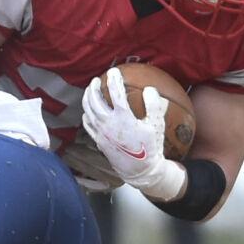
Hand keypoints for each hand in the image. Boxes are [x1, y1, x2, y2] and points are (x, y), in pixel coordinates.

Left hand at [81, 68, 176, 193]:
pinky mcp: (98, 141)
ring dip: (87, 98)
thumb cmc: (150, 148)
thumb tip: (150, 89)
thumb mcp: (156, 125)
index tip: (114, 71)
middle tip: (97, 80)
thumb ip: (154, 105)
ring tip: (90, 90)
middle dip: (94, 87)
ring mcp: (101, 133)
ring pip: (88, 111)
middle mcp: (108, 124)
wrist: (140, 171)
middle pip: (94, 100)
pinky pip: (87, 124)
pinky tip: (88, 111)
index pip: (115, 93)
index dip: (114, 79)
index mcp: (123, 118)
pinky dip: (86, 114)